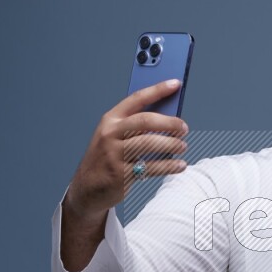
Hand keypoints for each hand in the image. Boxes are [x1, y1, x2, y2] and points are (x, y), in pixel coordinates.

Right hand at [64, 78, 188, 222]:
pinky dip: (169, 166)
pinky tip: (180, 165)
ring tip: (183, 146)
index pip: (136, 98)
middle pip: (145, 121)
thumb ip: (137, 126)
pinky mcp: (121, 174)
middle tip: (184, 127)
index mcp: (110, 119)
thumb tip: (170, 118)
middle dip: (169, 122)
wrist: (87, 187)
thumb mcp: (115, 136)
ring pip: (149, 143)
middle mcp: (110, 133)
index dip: (158, 89)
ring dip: (171, 144)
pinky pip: (151, 167)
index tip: (176, 84)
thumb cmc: (107, 157)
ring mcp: (114, 154)